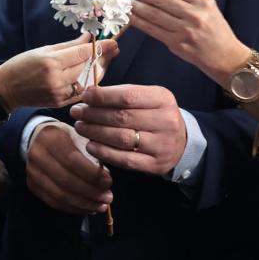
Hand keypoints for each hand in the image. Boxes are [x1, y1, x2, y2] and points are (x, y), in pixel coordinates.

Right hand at [0, 34, 118, 108]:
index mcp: (51, 62)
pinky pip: (81, 91)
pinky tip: (91, 74)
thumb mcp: (43, 50)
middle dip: (102, 57)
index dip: (100, 47)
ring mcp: (59, 94)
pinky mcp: (60, 104)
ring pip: (88, 80)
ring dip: (98, 70)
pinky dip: (89, 82)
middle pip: (88, 67)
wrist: (5, 90)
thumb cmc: (21, 65)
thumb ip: (68, 45)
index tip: (113, 42)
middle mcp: (57, 79)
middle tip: (112, 50)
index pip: (82, 53)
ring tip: (103, 60)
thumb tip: (88, 38)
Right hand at [26, 124, 112, 214]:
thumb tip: (106, 179)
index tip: (108, 182)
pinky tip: (87, 208)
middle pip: (65, 180)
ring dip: (83, 204)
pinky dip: (73, 208)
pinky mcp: (32, 186)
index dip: (92, 174)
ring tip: (101, 206)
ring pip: (59, 195)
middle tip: (108, 198)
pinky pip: (54, 202)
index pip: (72, 160)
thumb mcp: (79, 136)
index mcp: (52, 138)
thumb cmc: (66, 138)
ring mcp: (33, 172)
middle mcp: (38, 155)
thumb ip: (92, 154)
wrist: (38, 138)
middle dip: (90, 192)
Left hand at [71, 84, 187, 175]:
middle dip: (94, 114)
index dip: (103, 96)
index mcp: (163, 99)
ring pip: (121, 138)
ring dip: (95, 132)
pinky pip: (125, 159)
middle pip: (122, 117)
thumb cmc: (155, 116)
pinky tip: (91, 145)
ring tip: (80, 127)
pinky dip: (104, 152)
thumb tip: (89, 94)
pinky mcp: (155, 164)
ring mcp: (161, 145)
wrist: (181, 143)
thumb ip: (123, 94)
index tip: (85, 96)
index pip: (128, 96)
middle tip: (76, 113)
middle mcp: (165, 121)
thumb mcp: (148, 98)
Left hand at [128, 0, 249, 85]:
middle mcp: (194, 14)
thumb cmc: (216, 30)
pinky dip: (139, 22)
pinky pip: (153, 30)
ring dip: (138, 6)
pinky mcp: (177, 44)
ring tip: (128, 1)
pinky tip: (131, 17)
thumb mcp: (208, 7)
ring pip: (154, 14)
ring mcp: (185, 30)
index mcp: (202, 1)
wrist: (225, 57)